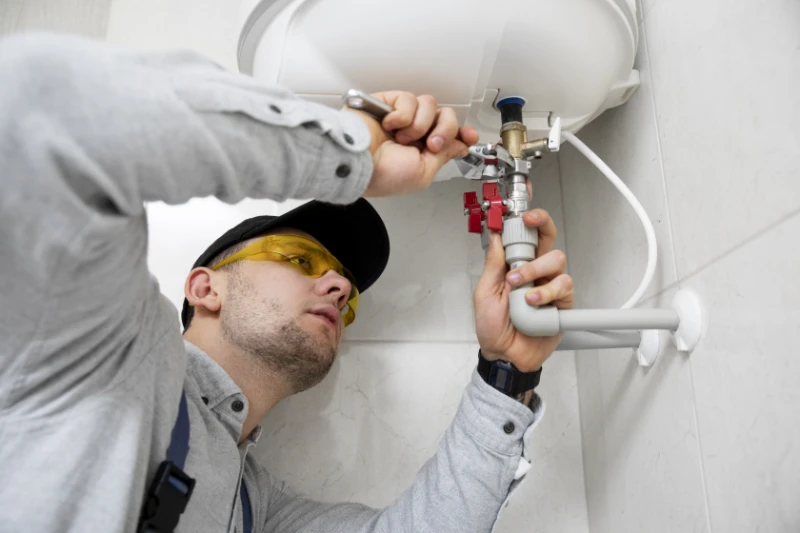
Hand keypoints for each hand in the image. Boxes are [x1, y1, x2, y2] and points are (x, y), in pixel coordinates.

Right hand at [350, 91, 479, 197]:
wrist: (358, 162)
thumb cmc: (383, 174)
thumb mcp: (423, 172)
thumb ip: (444, 155)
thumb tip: (460, 145)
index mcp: (422, 150)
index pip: (449, 134)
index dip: (462, 133)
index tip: (470, 136)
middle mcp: (413, 131)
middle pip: (445, 116)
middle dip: (444, 130)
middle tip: (431, 144)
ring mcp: (400, 116)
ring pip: (429, 105)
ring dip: (420, 124)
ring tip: (403, 138)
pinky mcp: (386, 102)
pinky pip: (408, 99)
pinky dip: (402, 115)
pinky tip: (389, 126)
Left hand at [473, 209, 573, 371]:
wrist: (504, 355)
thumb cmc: (493, 327)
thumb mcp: (484, 292)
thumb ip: (492, 264)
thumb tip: (495, 237)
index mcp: (515, 266)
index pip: (526, 236)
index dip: (529, 220)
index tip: (522, 213)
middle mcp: (536, 272)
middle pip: (549, 238)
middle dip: (542, 226)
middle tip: (528, 225)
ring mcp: (550, 285)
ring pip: (557, 260)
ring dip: (535, 270)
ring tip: (520, 289)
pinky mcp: (563, 303)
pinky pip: (563, 286)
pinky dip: (546, 292)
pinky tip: (533, 303)